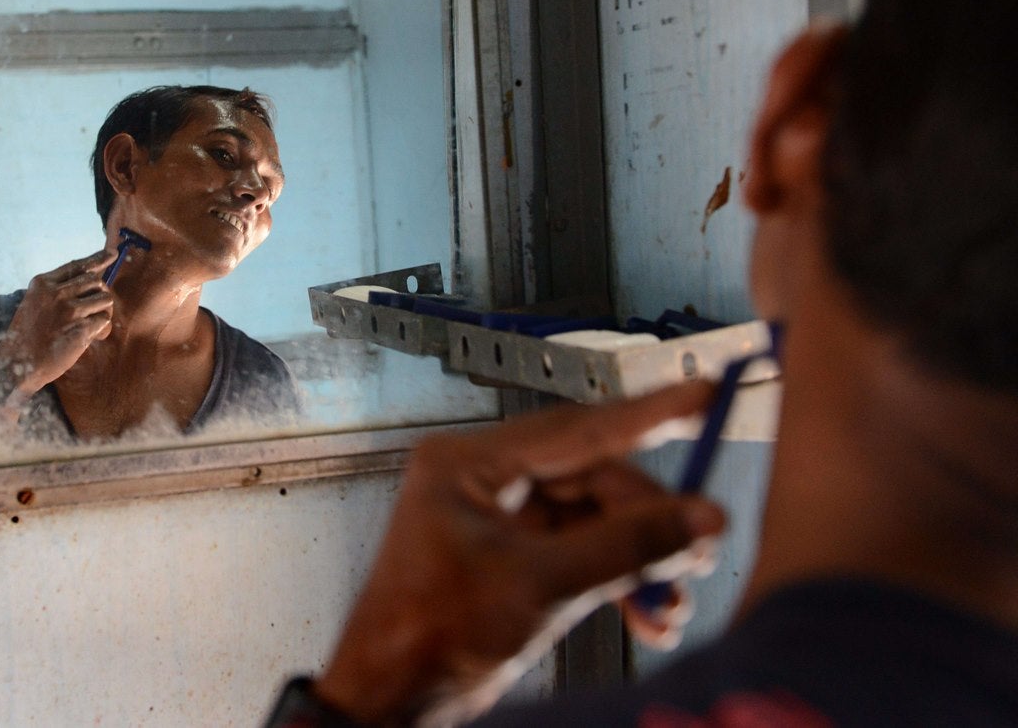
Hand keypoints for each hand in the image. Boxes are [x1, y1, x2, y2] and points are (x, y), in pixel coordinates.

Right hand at [0, 249, 117, 408]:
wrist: (18, 364)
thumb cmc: (28, 336)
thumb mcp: (36, 303)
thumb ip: (57, 290)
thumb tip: (91, 277)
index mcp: (43, 283)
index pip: (76, 265)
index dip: (97, 259)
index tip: (112, 254)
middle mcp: (56, 292)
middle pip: (95, 280)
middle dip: (98, 295)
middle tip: (91, 312)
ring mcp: (68, 309)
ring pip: (105, 298)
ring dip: (102, 312)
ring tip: (89, 326)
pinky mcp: (80, 327)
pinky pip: (104, 320)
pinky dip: (101, 330)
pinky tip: (89, 338)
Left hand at [315, 380, 724, 726]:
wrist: (392, 699)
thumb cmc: (430, 636)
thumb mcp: (541, 586)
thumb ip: (625, 548)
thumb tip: (699, 520)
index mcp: (467, 463)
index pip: (577, 428)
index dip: (647, 416)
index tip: (702, 396)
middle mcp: (481, 480)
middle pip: (593, 477)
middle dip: (649, 520)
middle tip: (702, 548)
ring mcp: (499, 520)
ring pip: (595, 519)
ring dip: (640, 560)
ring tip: (672, 603)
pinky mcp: (514, 559)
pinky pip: (583, 552)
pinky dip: (619, 580)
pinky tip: (652, 616)